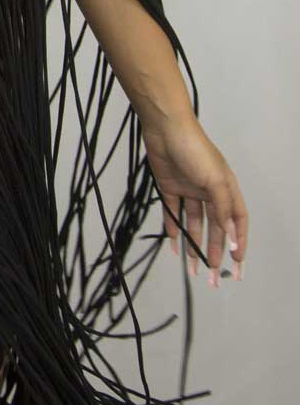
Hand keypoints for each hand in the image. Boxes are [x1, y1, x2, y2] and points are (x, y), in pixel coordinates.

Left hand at [140, 114, 248, 287]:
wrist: (165, 129)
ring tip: (194, 268)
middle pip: (215, 228)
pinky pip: (173, 214)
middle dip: (215, 252)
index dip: (239, 243)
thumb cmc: (195, 149)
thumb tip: (230, 237)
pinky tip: (174, 247)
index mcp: (226, 189)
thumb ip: (223, 209)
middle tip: (213, 275)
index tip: (238, 265)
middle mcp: (209, 192)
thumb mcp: (215, 181)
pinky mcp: (170, 188)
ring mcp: (189, 190)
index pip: (237, 222)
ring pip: (194, 225)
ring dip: (194, 245)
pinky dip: (173, 230)